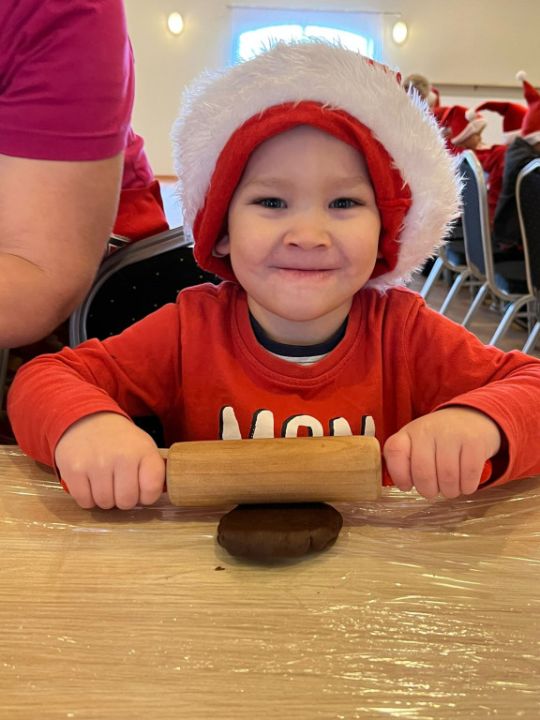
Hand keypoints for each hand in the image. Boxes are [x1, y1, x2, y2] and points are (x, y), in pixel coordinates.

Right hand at [54, 412, 164, 509]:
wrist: (88, 419)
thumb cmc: (120, 441)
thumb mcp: (144, 447)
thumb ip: (153, 472)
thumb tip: (152, 498)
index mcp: (144, 451)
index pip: (151, 490)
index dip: (147, 497)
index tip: (141, 490)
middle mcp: (122, 457)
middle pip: (126, 501)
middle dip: (124, 499)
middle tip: (119, 486)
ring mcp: (96, 463)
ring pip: (105, 503)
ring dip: (105, 499)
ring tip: (105, 482)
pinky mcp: (74, 470)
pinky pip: (85, 501)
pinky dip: (88, 498)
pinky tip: (90, 483)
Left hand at [383, 407, 500, 498]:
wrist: (472, 418)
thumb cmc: (439, 439)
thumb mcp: (416, 442)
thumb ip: (405, 460)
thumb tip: (404, 485)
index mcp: (409, 432)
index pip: (394, 452)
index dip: (399, 475)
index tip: (407, 486)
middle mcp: (428, 430)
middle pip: (423, 473)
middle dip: (428, 491)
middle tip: (433, 491)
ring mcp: (452, 434)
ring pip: (447, 478)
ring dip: (449, 491)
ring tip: (450, 488)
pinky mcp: (474, 442)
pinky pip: (469, 476)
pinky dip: (467, 487)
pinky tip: (465, 484)